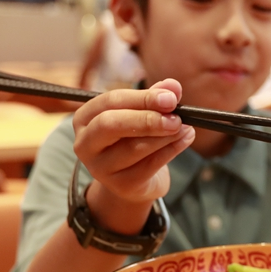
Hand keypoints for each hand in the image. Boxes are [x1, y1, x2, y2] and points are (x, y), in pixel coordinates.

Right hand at [73, 78, 195, 203]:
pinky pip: (149, 165)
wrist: (134, 179)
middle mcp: (85, 143)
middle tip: (176, 118)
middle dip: (147, 119)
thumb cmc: (134, 139)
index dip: (142, 98)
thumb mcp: (141, 114)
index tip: (170, 98)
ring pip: (133, 147)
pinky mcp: (120, 185)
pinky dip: (171, 150)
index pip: (111, 101)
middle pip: (111, 125)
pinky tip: (185, 139)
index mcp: (85, 118)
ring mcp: (100, 168)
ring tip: (185, 127)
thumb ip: (154, 98)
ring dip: (165, 136)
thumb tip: (172, 86)